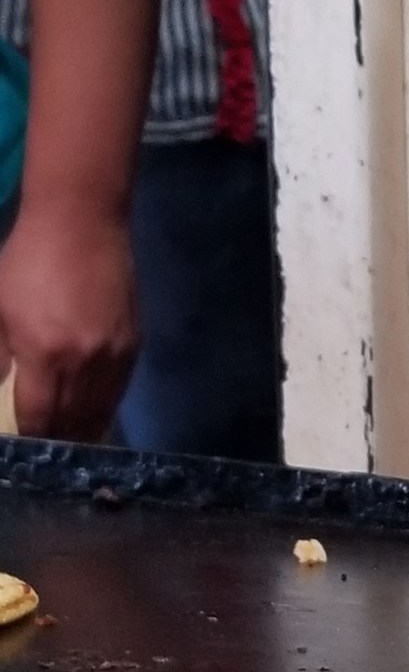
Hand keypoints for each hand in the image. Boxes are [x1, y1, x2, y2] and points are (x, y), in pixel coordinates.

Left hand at [0, 202, 137, 441]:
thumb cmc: (29, 259)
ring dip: (84, 430)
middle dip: (58, 438)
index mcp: (43, 353)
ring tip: (71, 439)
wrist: (82, 223)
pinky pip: (117, 393)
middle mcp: (83, 364)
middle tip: (48, 448)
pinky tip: (92, 412)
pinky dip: (103, 408)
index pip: (38, 415)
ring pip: (99, 412)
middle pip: (72, 421)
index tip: (26, 444)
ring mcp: (113, 358)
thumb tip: (1, 389)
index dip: (32, 435)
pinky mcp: (132, 348)